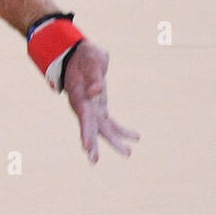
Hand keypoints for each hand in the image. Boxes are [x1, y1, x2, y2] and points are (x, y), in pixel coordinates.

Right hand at [63, 40, 139, 162]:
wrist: (80, 54)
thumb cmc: (85, 55)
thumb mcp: (91, 60)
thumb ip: (93, 75)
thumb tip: (97, 91)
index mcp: (79, 95)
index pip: (82, 117)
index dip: (85, 132)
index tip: (86, 147)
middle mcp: (83, 105)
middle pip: (89, 127)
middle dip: (92, 144)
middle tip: (94, 160)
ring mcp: (92, 107)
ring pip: (101, 129)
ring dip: (113, 141)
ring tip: (128, 154)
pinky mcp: (100, 106)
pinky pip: (111, 122)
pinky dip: (122, 130)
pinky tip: (136, 137)